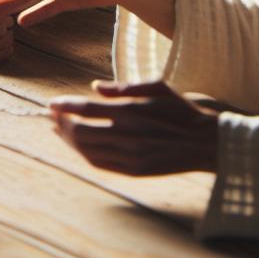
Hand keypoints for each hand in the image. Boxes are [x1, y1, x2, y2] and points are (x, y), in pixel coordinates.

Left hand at [49, 80, 219, 175]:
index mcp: (131, 112)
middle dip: (61, 124)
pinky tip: (79, 147)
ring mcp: (130, 156)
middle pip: (81, 131)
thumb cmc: (182, 111)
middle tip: (51, 116)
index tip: (51, 104)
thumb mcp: (157, 87)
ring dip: (69, 141)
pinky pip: (101, 164)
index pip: (86, 109)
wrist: (207, 143)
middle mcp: (127, 135)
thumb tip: (95, 87)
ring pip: (88, 150)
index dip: (65, 106)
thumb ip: (123, 86)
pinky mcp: (135, 171)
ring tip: (59, 131)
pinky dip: (85, 155)